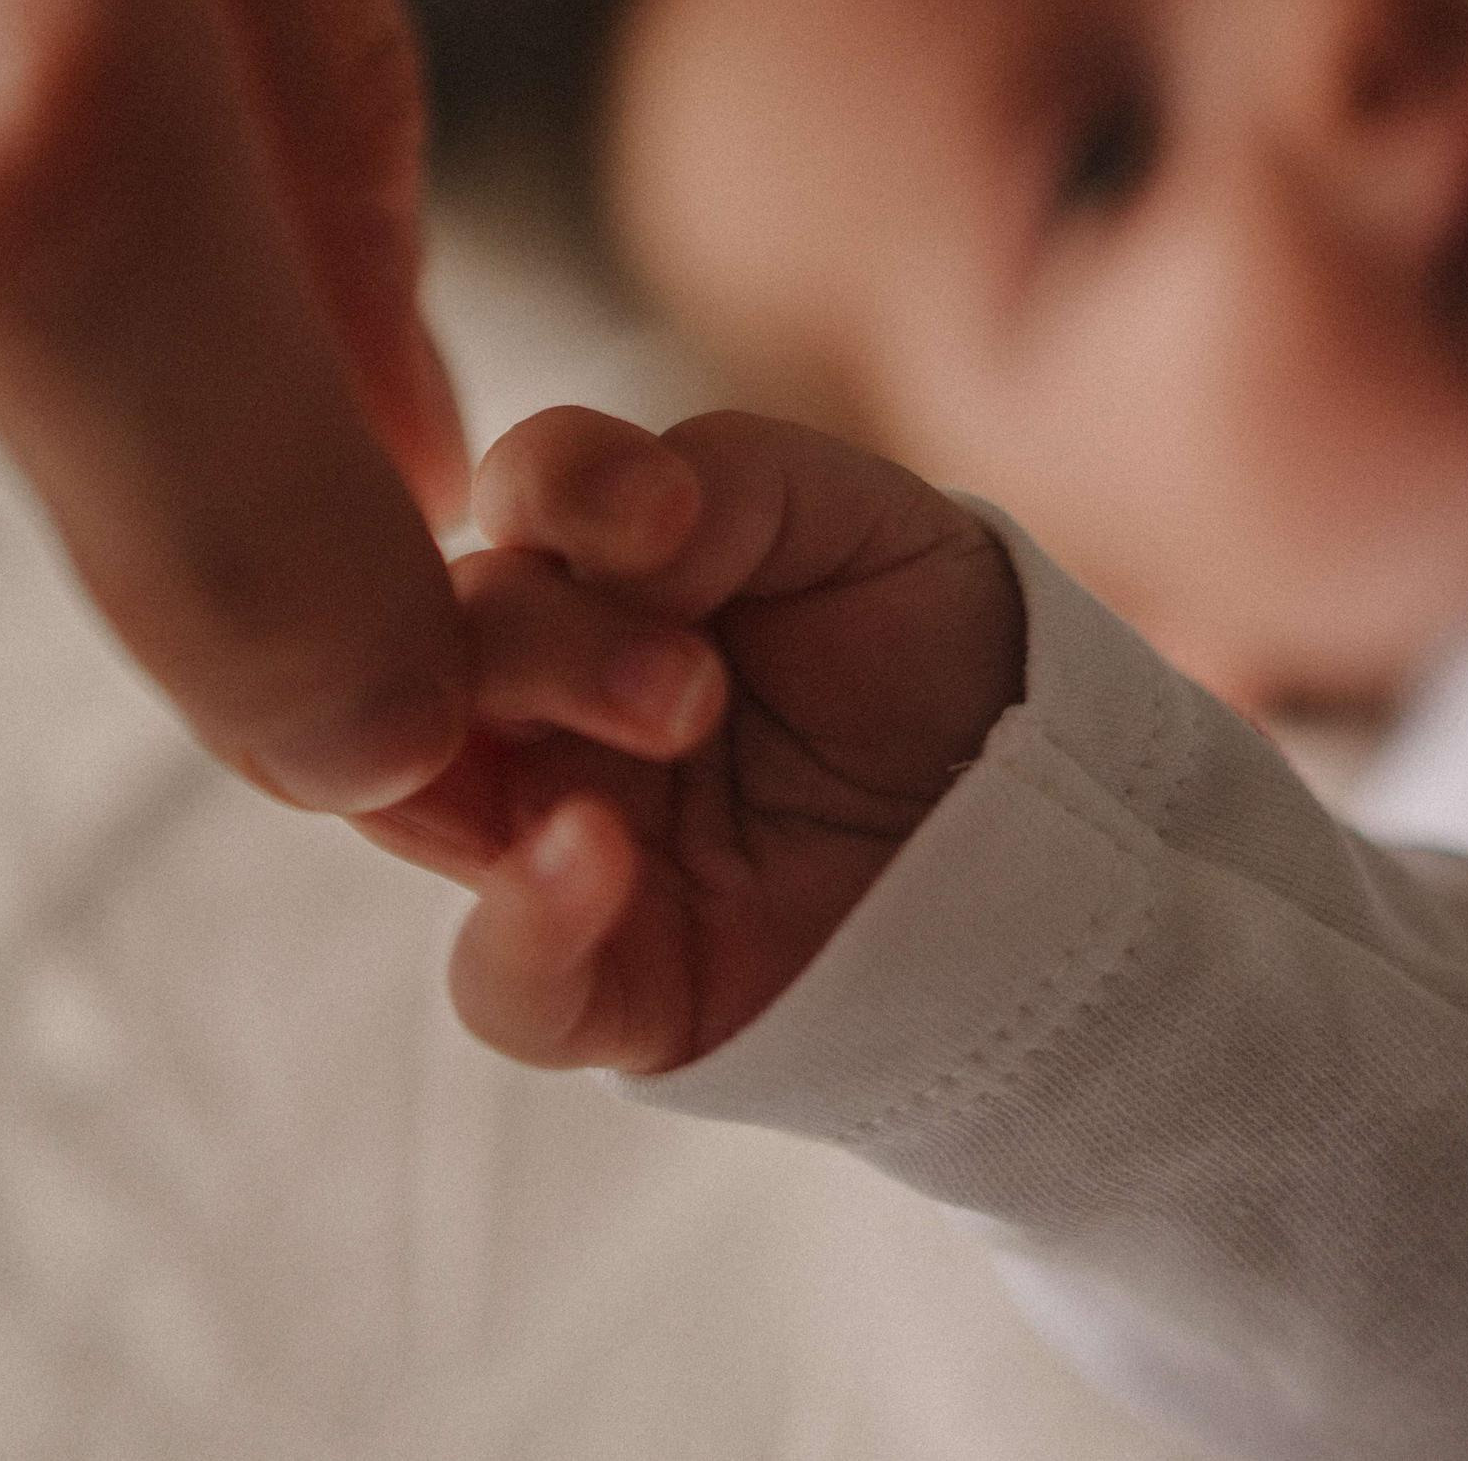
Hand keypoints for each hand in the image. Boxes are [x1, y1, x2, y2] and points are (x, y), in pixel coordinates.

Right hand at [366, 408, 1024, 1072]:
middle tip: (696, 677)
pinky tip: (597, 855)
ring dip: (520, 735)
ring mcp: (564, 839)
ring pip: (421, 789)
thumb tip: (618, 530)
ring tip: (674, 718)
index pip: (511, 505)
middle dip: (549, 638)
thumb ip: (730, 480)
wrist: (1047, 817)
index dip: (553, 482)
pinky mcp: (612, 988)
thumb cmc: (929, 649)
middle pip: (445, 645)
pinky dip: (521, 920)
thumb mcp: (860, 520)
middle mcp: (551, 700)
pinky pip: (497, 981)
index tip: (661, 507)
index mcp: (600, 572)